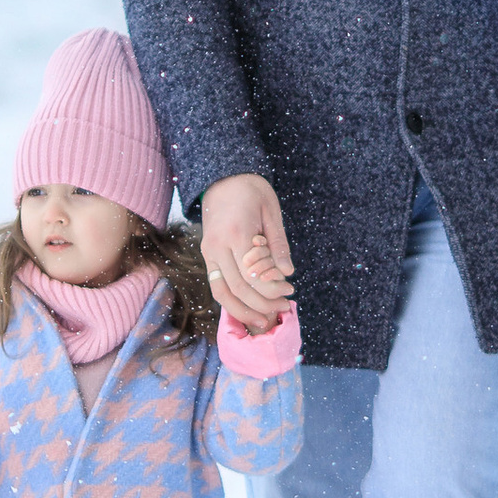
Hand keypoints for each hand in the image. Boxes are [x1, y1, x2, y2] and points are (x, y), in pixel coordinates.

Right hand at [200, 173, 293, 333]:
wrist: (223, 178)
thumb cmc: (251, 191)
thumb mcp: (271, 212)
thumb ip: (278, 245)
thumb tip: (287, 274)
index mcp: (236, 233)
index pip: (253, 275)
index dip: (272, 290)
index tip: (290, 291)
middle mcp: (218, 246)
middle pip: (238, 289)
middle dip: (263, 304)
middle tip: (285, 306)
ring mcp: (209, 252)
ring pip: (222, 293)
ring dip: (243, 310)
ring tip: (264, 319)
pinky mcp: (207, 255)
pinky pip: (217, 285)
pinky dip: (231, 302)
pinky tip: (248, 308)